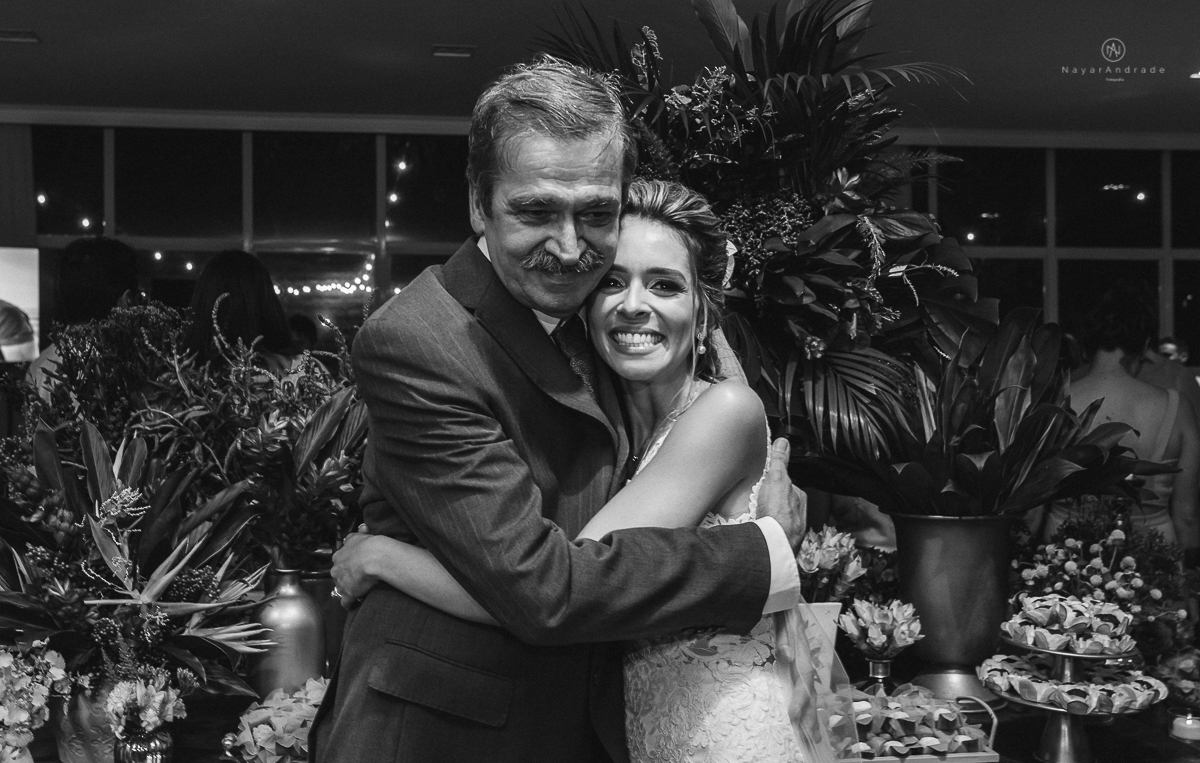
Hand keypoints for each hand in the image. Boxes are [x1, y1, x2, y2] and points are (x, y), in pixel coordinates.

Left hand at [331, 527, 381, 608]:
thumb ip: (355, 535)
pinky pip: (346, 602)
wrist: (373, 557)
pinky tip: (355, 603)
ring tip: (359, 592)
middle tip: (358, 579)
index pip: (339, 563)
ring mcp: (341, 583)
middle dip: (345, 579)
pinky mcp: (348, 594)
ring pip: (341, 589)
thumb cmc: (368, 545)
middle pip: (338, 577)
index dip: (347, 566)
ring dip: (348, 591)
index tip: (354, 568)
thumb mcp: (359, 536)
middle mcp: (336, 570)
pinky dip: (350, 604)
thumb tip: (360, 529)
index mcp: (338, 557)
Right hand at [758, 438, 805, 552]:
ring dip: (768, 519)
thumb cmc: (778, 511)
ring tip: (754, 517)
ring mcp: (791, 531)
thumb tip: (783, 442)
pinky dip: (765, 532)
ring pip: (778, 520)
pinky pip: (772, 534)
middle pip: (783, 505)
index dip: (775, 484)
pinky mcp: (781, 544)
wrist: (774, 542)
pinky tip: (756, 531)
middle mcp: (798, 515)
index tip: (764, 485)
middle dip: (772, 504)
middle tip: (756, 502)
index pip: (788, 487)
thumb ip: (780, 461)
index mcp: (799, 498)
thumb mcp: (777, 478)